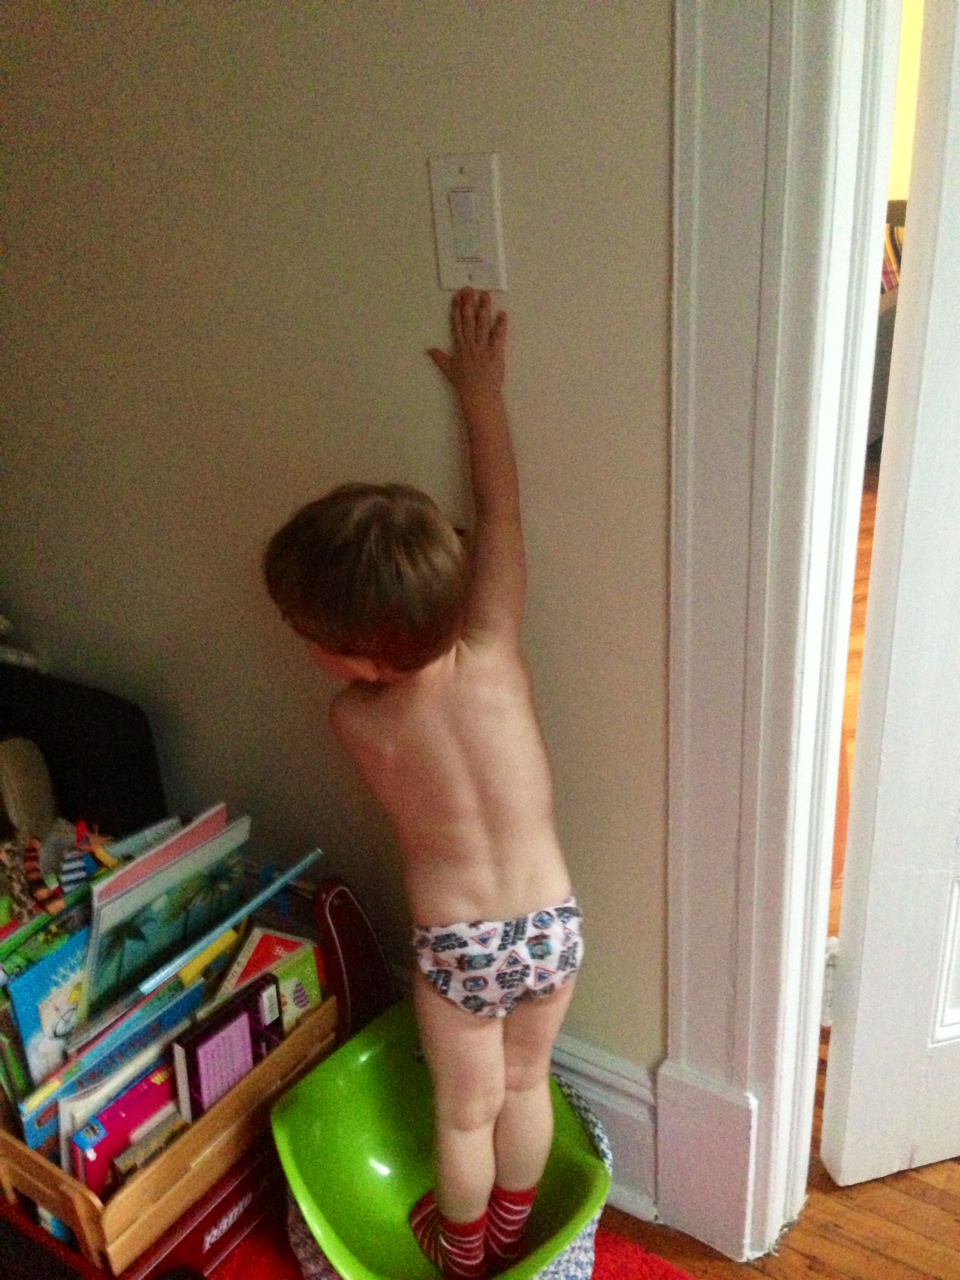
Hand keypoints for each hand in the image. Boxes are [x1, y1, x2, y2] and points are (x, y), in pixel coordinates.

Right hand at [428, 288, 507, 407]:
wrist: (477, 395)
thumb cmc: (464, 384)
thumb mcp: (449, 370)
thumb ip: (439, 358)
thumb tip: (429, 350)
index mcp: (460, 347)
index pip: (457, 323)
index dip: (457, 309)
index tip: (457, 296)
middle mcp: (470, 344)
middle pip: (468, 319)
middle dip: (469, 303)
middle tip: (470, 288)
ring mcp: (482, 347)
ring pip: (482, 324)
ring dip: (484, 308)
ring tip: (486, 294)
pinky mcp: (495, 352)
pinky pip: (498, 336)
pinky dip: (500, 325)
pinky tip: (502, 313)